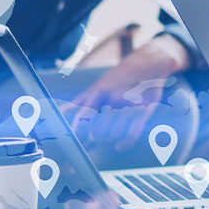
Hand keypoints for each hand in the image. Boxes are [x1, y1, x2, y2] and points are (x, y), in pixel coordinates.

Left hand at [65, 35, 188, 151]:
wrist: (147, 63)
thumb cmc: (119, 77)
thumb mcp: (99, 84)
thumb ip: (81, 100)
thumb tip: (61, 112)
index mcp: (100, 92)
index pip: (84, 114)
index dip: (78, 130)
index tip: (76, 139)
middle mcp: (113, 98)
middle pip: (99, 129)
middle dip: (97, 137)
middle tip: (97, 137)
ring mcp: (129, 105)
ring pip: (115, 134)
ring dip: (110, 140)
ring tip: (110, 138)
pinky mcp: (144, 110)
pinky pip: (133, 134)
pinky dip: (125, 144)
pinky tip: (121, 145)